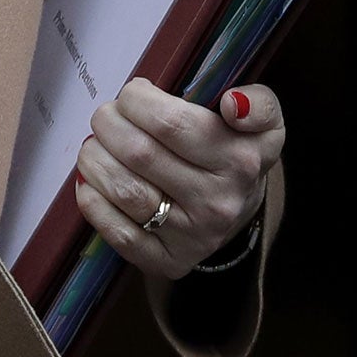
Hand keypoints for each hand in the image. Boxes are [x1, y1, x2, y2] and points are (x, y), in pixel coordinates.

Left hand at [73, 78, 283, 279]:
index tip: (132, 94)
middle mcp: (217, 203)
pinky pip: (119, 234)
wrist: (240, 208)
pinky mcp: (167, 261)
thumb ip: (258, 104)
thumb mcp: (264, 121)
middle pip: (140, 154)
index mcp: (238, 161)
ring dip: (95, 160)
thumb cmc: (237, 149)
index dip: (136, 101)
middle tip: (106, 116)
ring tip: (95, 144)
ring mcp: (191, 238)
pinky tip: (92, 181)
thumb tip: (233, 104)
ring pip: (125, 191)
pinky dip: (94, 203)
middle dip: (109, 125)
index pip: (170, 123)